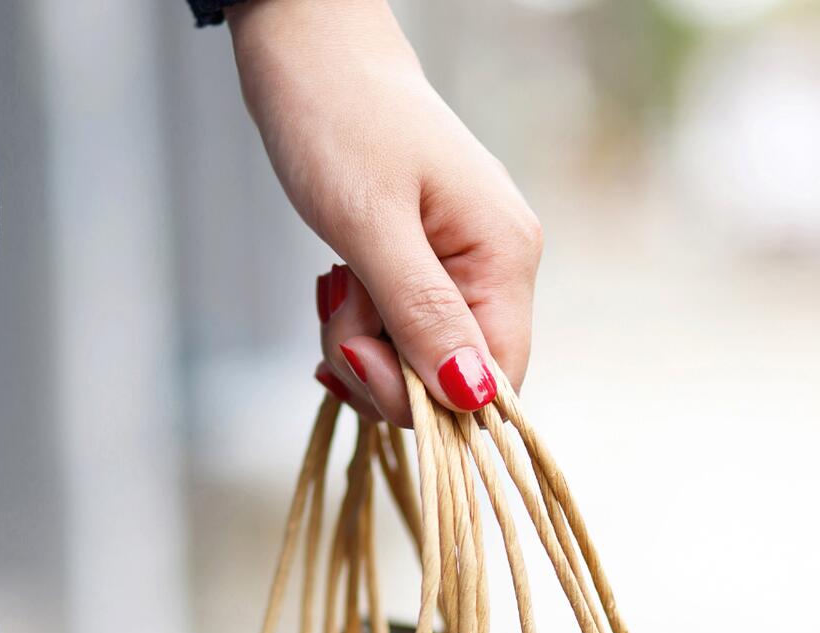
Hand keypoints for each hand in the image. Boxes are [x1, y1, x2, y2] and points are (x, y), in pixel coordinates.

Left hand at [227, 0, 541, 418]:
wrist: (314, 47)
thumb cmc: (339, 118)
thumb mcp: (372, 225)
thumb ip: (423, 315)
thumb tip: (473, 398)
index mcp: (505, 255)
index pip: (495, 380)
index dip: (427, 399)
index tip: (352, 359)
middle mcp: (503, 264)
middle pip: (459, 376)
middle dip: (385, 368)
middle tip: (335, 313)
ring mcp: (472, 261)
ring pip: (427, 356)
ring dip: (367, 344)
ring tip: (335, 285)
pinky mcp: (438, 258)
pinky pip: (411, 327)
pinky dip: (368, 325)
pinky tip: (342, 291)